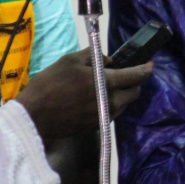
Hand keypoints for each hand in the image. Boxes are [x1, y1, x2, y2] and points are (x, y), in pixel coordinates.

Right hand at [15, 49, 153, 143]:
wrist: (34, 116)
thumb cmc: (50, 84)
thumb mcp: (70, 60)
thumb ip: (94, 57)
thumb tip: (108, 61)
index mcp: (106, 83)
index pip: (135, 76)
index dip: (146, 69)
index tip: (150, 64)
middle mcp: (110, 102)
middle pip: (134, 93)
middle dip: (134, 83)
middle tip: (126, 74)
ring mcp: (103, 116)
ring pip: (123, 105)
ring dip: (123, 95)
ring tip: (110, 86)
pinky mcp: (96, 126)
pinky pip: (111, 113)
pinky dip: (111, 104)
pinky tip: (98, 98)